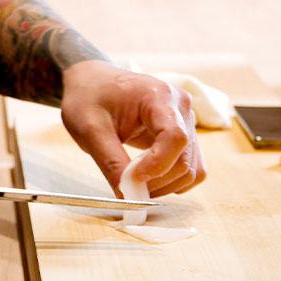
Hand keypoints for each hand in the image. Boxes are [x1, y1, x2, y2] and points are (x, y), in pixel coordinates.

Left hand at [58, 60, 205, 196]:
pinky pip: (191, 167)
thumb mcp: (90, 129)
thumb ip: (111, 163)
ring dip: (165, 185)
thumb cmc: (89, 97)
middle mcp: (180, 106)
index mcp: (159, 95)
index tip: (132, 179)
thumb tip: (128, 198)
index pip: (175, 138)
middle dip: (157, 181)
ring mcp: (185, 121)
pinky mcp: (184, 134)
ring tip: (133, 181)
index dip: (157, 165)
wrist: (91, 82)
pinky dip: (172, 180)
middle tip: (126, 186)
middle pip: (184, 158)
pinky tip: (147, 178)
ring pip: (191, 168)